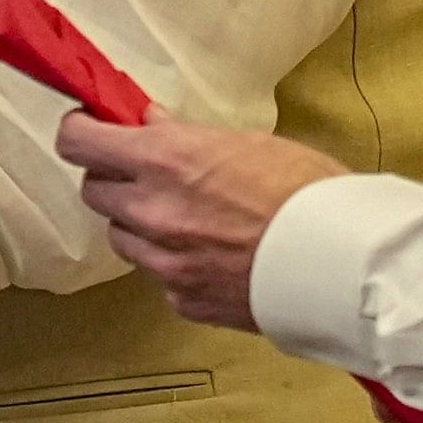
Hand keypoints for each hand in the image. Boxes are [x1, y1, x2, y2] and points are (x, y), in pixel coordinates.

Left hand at [56, 109, 346, 332]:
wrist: (343, 261)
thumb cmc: (307, 192)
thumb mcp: (247, 142)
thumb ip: (187, 136)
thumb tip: (150, 124)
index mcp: (163, 159)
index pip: (78, 142)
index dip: (79, 133)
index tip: (89, 129)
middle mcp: (150, 210)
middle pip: (94, 191)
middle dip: (114, 179)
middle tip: (146, 174)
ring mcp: (163, 261)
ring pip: (122, 238)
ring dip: (139, 224)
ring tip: (187, 218)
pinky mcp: (183, 299)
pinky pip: (159, 276)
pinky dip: (174, 264)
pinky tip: (212, 255)